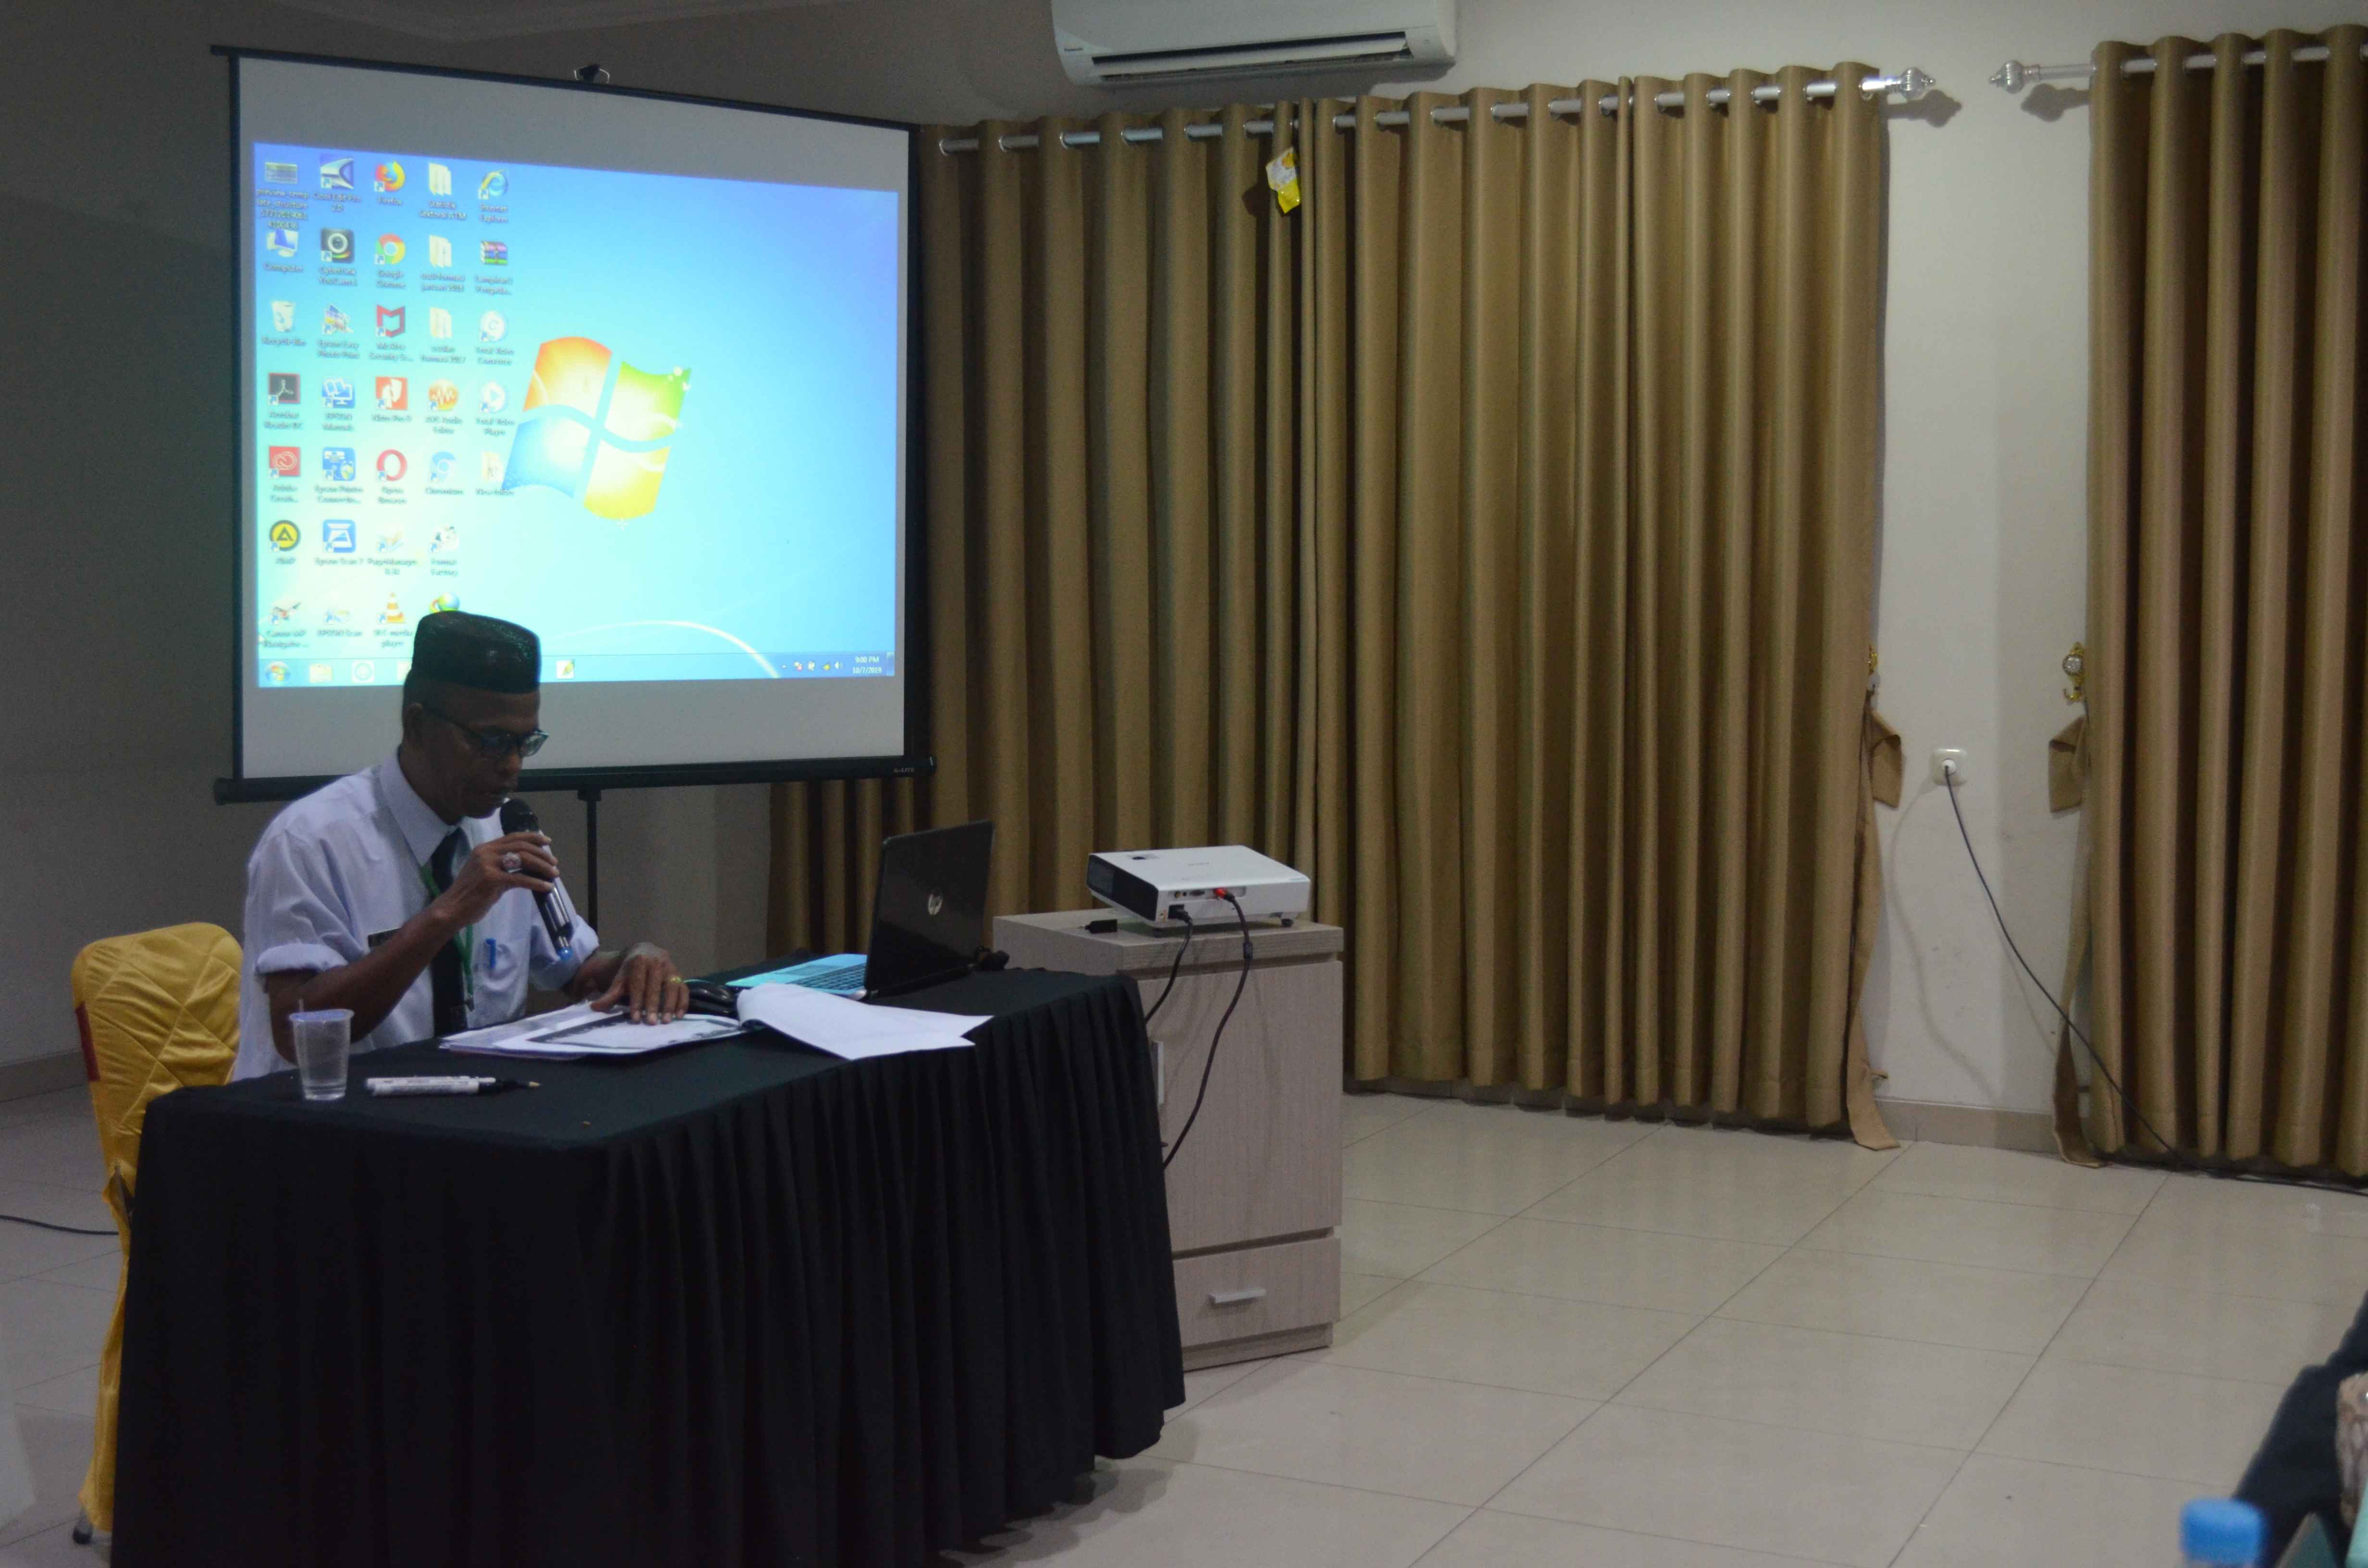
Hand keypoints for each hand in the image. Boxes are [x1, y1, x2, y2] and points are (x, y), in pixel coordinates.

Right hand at [434, 832, 557, 927]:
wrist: (452, 908)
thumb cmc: (469, 894)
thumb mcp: (486, 873)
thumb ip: (503, 866)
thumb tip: (528, 866)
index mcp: (484, 848)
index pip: (513, 837)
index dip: (532, 837)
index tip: (547, 841)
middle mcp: (486, 852)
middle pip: (521, 846)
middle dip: (541, 853)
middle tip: (554, 863)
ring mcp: (488, 865)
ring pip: (523, 859)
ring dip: (542, 866)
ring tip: (553, 874)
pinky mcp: (492, 879)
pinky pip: (521, 878)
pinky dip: (536, 882)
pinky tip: (546, 887)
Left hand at [591, 942, 687, 1022]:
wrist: (643, 952)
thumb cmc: (630, 970)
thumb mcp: (619, 979)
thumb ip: (610, 994)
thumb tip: (595, 1008)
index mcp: (639, 960)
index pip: (638, 983)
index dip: (636, 1001)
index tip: (636, 1018)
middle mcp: (657, 960)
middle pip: (655, 985)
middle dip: (653, 1005)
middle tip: (651, 1022)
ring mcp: (670, 966)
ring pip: (672, 986)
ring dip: (670, 1004)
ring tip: (666, 1021)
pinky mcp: (679, 973)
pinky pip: (684, 988)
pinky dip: (683, 1002)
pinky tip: (679, 1015)